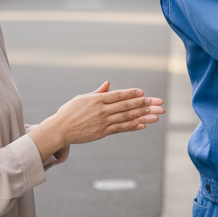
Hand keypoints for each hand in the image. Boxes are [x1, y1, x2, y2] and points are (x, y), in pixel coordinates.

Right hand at [28, 82, 165, 160]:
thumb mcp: (83, 98)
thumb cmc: (69, 112)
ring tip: (157, 115)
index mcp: (97, 99)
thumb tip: (107, 84)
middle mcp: (102, 110)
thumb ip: (98, 92)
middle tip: (159, 103)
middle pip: (127, 106)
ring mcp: (103, 122)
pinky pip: (120, 129)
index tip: (144, 93)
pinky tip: (143, 125)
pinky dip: (132, 126)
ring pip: (127, 117)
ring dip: (144, 116)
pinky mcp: (102, 133)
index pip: (118, 95)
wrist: (59, 130)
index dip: (132, 94)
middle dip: (145, 104)